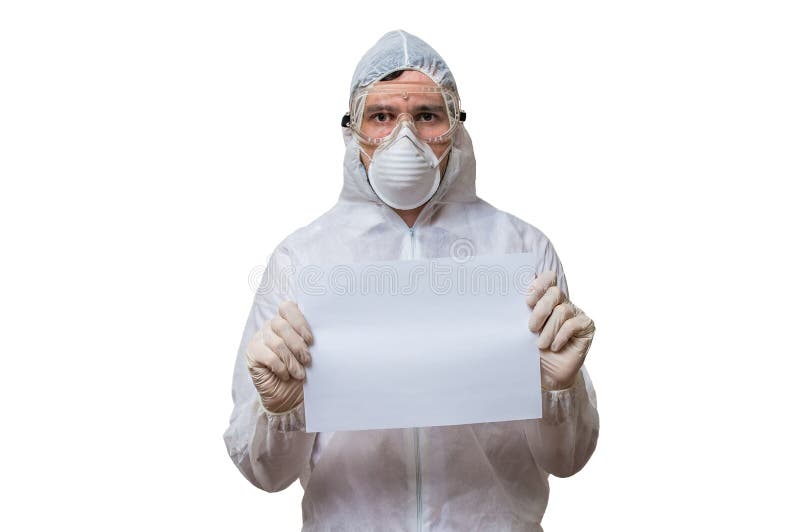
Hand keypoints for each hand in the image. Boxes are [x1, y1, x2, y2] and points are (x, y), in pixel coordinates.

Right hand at [246, 301, 313, 412]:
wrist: (289, 397)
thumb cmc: (301, 372)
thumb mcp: (309, 354)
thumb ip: (310, 340)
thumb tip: (322, 332)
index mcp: (286, 320)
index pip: (288, 308)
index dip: (299, 321)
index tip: (311, 340)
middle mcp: (271, 326)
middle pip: (282, 325)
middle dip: (297, 345)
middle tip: (307, 360)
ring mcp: (259, 338)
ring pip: (277, 343)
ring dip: (292, 360)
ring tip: (300, 373)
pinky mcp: (252, 353)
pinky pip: (268, 356)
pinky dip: (281, 368)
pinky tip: (286, 375)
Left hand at [526, 271, 594, 390]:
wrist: (547, 375)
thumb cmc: (533, 351)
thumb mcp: (522, 332)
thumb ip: (521, 314)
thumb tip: (507, 300)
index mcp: (546, 299)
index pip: (547, 278)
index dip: (539, 285)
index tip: (527, 301)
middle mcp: (562, 302)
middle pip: (554, 293)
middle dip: (541, 310)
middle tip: (531, 328)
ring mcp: (575, 313)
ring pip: (562, 311)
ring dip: (549, 330)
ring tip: (541, 345)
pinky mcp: (586, 326)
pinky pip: (573, 324)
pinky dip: (561, 336)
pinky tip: (555, 347)